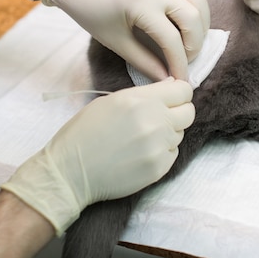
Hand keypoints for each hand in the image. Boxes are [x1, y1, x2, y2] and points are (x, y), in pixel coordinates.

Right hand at [1, 79, 194, 234]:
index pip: (183, 89)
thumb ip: (145, 94)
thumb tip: (170, 86)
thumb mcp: (111, 101)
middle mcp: (155, 121)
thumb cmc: (84, 132)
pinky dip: (161, 152)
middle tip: (161, 117)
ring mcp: (158, 147)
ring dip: (168, 133)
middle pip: (189, 112)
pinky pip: (172, 153)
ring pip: (180, 133)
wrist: (69, 171)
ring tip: (141, 138)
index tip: (173, 97)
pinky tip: (140, 153)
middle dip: (179, 112)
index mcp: (141, 100)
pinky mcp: (159, 168)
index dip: (179, 92)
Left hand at [40, 0, 209, 80]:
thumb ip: (144, 61)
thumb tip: (167, 79)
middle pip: (193, 17)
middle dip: (196, 44)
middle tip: (186, 60)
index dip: (180, 64)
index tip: (181, 80)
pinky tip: (185, 20)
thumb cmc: (88, 11)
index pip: (172, 40)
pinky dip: (194, 4)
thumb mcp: (115, 41)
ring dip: (201, 22)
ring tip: (191, 40)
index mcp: (140, 2)